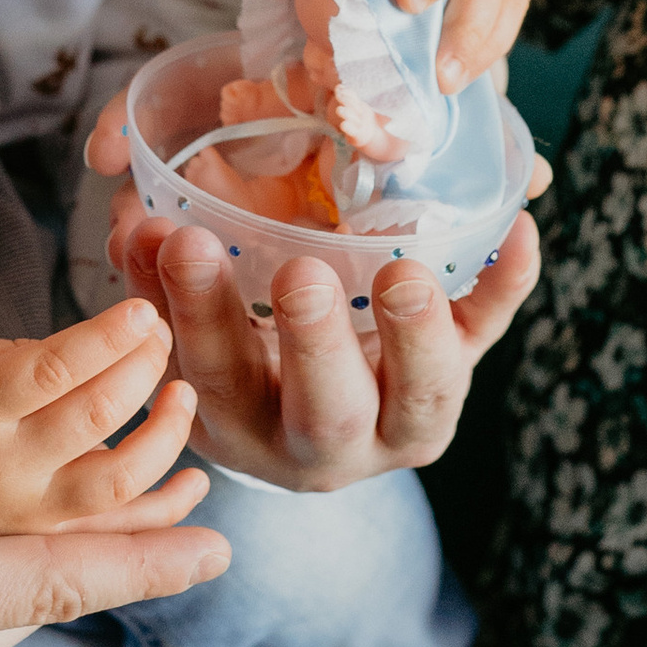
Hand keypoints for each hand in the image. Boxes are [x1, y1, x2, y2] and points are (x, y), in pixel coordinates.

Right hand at [86, 123, 542, 484]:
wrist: (322, 400)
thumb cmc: (243, 341)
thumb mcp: (187, 320)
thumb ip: (157, 264)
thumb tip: (130, 204)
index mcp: (248, 424)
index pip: (218, 375)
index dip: (196, 311)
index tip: (180, 237)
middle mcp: (330, 442)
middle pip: (327, 413)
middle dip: (314, 344)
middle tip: (301, 271)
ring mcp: (407, 416)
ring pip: (426, 397)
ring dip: (417, 335)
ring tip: (404, 272)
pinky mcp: (461, 373)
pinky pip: (490, 332)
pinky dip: (506, 283)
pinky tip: (517, 230)